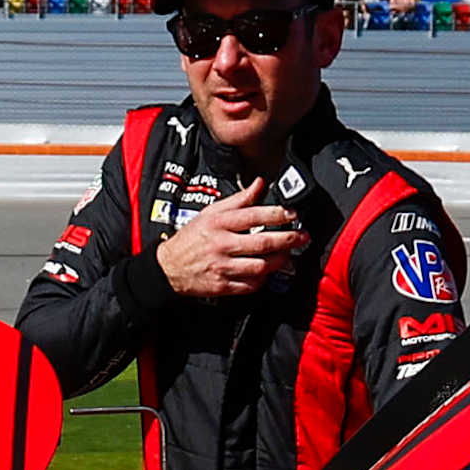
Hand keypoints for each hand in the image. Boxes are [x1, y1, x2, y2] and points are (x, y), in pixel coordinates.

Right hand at [154, 193, 305, 300]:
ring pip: (260, 266)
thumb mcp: (210, 212)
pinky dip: (262, 279)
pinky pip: (249, 285)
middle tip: (301, 237)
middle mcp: (221, 245)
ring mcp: (222, 267)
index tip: (292, 214)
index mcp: (219, 223)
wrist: (167, 268)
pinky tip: (266, 272)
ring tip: (287, 256)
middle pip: (262, 242)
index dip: (277, 214)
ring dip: (278, 261)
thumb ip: (238, 199)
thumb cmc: (191, 239)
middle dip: (287, 239)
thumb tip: (259, 183)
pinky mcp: (221, 285)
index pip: (254, 215)